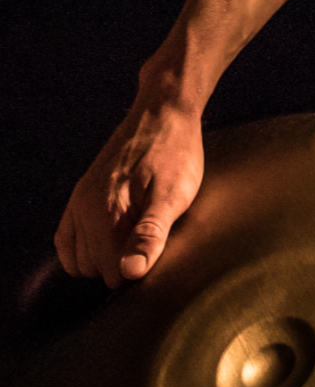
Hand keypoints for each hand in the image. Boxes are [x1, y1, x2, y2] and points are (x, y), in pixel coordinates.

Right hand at [54, 101, 204, 288]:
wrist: (163, 113)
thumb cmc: (175, 154)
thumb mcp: (173, 197)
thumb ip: (150, 236)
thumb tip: (129, 273)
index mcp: (108, 213)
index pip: (113, 274)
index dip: (138, 270)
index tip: (157, 254)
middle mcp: (85, 209)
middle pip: (95, 268)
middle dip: (119, 265)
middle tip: (148, 243)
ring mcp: (80, 200)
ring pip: (79, 258)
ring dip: (102, 257)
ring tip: (132, 238)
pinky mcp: (81, 193)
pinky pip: (66, 238)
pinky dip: (81, 248)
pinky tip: (107, 240)